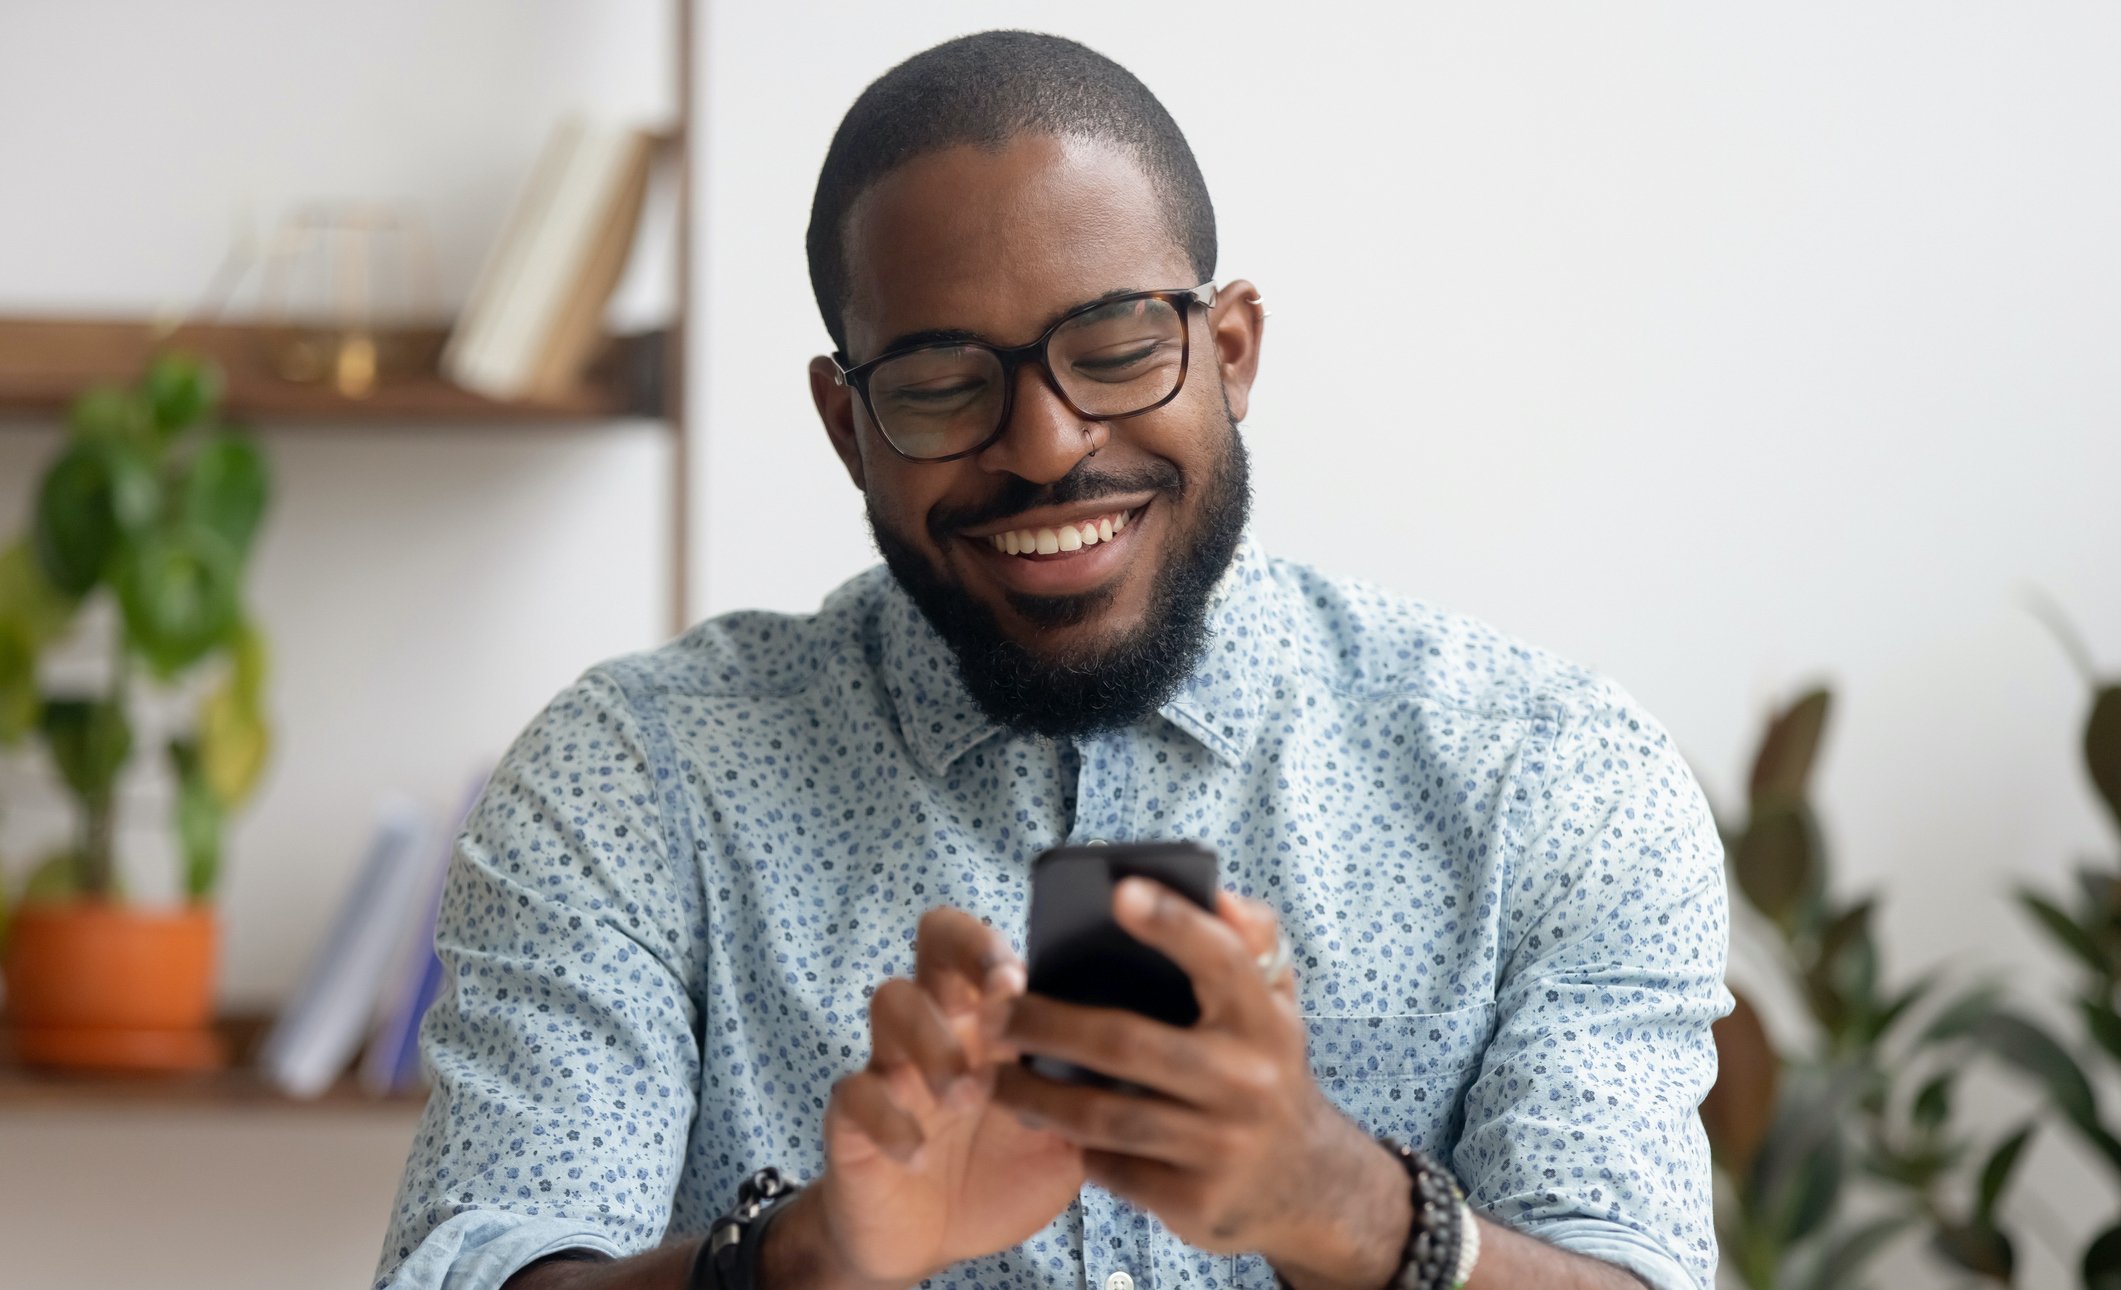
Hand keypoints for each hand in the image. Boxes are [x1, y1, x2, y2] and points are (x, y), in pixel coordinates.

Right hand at [808, 906, 1085, 1286]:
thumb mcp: (1064, 1134)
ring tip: (964, 1096)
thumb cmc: (1003, 1170)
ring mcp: (892, 1063)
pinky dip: (888, 1119)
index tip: (1021, 978)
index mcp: (992, 1018)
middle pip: (933, 940)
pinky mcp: (854, 1115)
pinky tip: (917, 1154)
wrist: (935, 1238)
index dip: (995, 945)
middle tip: (995, 998)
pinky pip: (855, 1093)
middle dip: (963, 954)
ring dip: (932, 1041)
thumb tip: (1151, 1058)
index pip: (985, 943)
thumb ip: (1093, 1094)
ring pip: (891, 1001)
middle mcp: (941, 1023)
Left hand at [990, 881, 1386, 1269]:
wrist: (1306, 1185)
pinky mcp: (1194, 1200)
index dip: (1174, 924)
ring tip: (991, 1075)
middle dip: (1046, 1025)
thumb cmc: (1264, 1067)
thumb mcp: (1275, 1004)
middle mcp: (1248, 1081)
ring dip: (1034, 1094)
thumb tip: (1220, 897)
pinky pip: (1110, 1167)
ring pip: (1104, 1116)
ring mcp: (1221, 1146)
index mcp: (1264, 1020)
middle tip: (992, 1014)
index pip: (1222, 960)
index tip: (1120, 892)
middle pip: (1126, 1044)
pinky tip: (1045, 1125)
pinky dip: (1072, 1145)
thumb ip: (1252, 941)